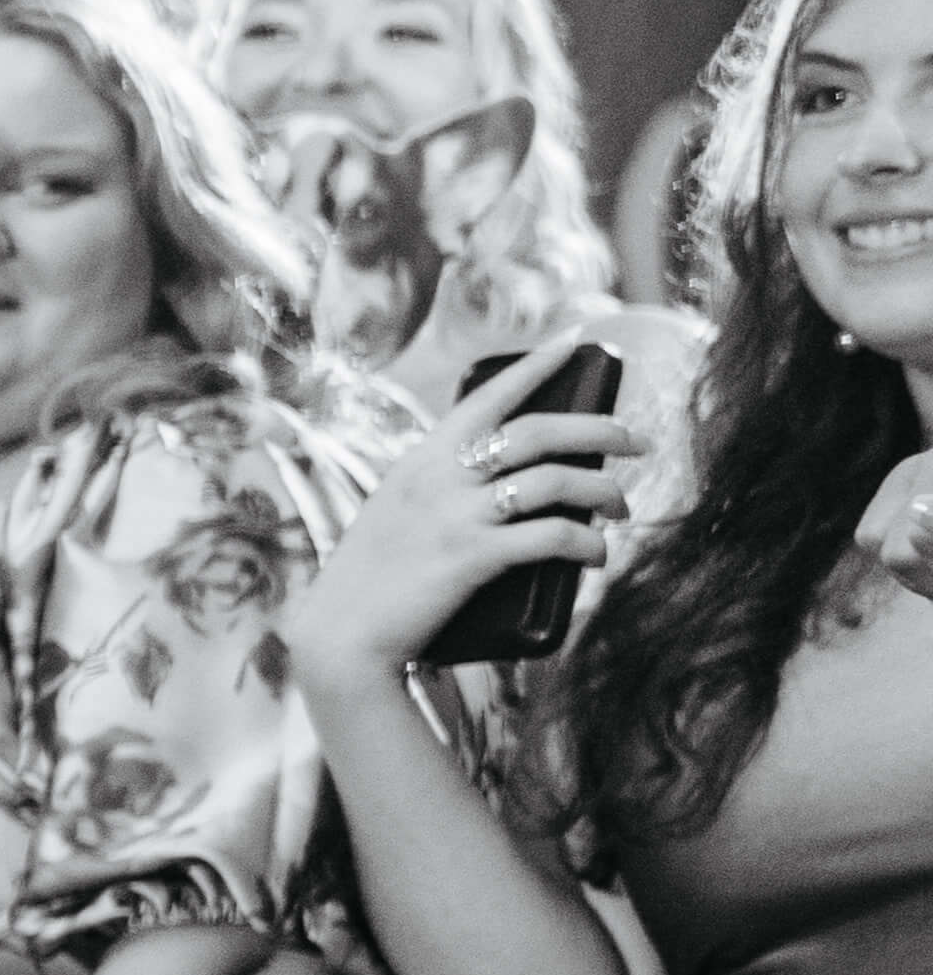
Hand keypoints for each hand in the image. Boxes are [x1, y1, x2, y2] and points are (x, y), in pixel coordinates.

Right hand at [279, 364, 633, 689]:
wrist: (340, 635)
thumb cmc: (372, 582)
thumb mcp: (397, 516)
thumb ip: (438, 494)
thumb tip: (500, 491)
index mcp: (421, 460)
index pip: (487, 397)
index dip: (537, 365)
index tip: (576, 340)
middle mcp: (439, 478)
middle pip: (536, 432)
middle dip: (600, 430)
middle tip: (635, 442)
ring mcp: (455, 516)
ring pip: (555, 481)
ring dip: (605, 491)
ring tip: (623, 508)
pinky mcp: (471, 557)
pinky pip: (550, 537)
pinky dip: (587, 544)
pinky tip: (598, 555)